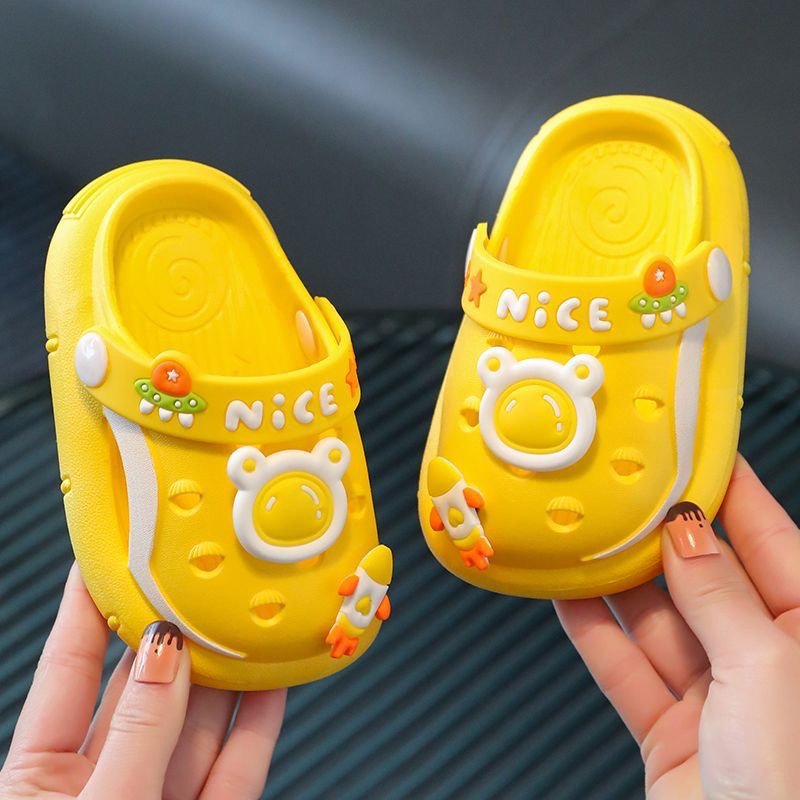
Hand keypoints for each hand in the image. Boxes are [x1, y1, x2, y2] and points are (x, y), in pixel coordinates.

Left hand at [0, 564, 285, 798]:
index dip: (89, 606)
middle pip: (145, 689)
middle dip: (176, 634)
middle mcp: (104, 780)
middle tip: (203, 582)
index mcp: (41, 778)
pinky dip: (259, 723)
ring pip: (198, 723)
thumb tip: (167, 653)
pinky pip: (237, 765)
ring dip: (228, 673)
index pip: (69, 668)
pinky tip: (274, 682)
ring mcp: (158, 799)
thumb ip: (140, 731)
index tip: (110, 551)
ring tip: (250, 620)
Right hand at [555, 455, 799, 798]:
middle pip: (702, 577)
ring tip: (580, 534)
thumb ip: (719, 597)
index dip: (729, 492)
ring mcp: (715, 697)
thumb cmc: (796, 791)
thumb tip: (686, 535)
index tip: (694, 449)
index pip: (769, 540)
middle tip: (620, 490)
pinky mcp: (670, 731)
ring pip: (655, 619)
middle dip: (658, 534)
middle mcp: (765, 662)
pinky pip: (623, 667)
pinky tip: (566, 595)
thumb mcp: (766, 674)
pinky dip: (591, 632)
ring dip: (615, 580)